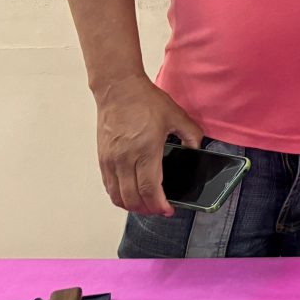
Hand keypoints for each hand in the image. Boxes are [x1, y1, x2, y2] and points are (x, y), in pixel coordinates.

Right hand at [95, 75, 202, 216]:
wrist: (118, 90)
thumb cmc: (145, 101)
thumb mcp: (176, 115)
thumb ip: (191, 133)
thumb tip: (196, 148)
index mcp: (146, 150)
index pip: (150, 189)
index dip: (159, 205)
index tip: (167, 210)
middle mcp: (125, 159)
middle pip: (133, 198)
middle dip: (147, 209)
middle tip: (159, 209)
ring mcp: (111, 160)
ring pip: (118, 196)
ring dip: (131, 206)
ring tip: (145, 205)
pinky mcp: (102, 158)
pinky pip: (108, 186)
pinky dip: (118, 196)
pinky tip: (129, 194)